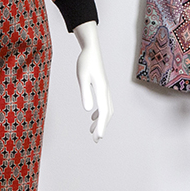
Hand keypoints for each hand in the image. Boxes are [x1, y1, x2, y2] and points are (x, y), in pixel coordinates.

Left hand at [73, 21, 112, 141]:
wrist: (91, 50)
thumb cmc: (85, 62)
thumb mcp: (82, 77)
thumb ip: (85, 93)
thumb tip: (88, 109)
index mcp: (102, 89)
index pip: (103, 111)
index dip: (101, 126)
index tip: (98, 137)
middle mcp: (106, 91)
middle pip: (107, 113)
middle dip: (102, 127)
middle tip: (96, 140)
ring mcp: (106, 89)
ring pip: (107, 110)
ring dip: (101, 122)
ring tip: (93, 133)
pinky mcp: (103, 87)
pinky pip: (105, 104)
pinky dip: (100, 114)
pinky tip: (92, 118)